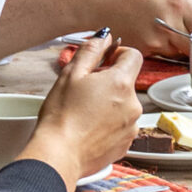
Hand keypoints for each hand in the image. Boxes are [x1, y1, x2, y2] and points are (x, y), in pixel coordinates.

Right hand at [22, 28, 142, 183]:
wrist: (58, 155)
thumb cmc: (61, 117)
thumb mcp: (71, 74)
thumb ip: (91, 50)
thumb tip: (104, 37)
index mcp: (121, 83)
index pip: (133, 55)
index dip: (117, 54)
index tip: (103, 62)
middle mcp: (133, 104)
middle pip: (127, 81)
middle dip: (108, 82)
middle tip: (84, 91)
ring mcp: (131, 125)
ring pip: (124, 104)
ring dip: (109, 103)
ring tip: (84, 113)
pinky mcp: (126, 143)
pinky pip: (121, 125)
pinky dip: (108, 123)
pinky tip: (89, 128)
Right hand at [120, 0, 191, 56]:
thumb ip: (185, 8)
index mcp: (179, 2)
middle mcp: (168, 24)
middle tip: (183, 36)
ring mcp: (153, 41)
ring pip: (173, 51)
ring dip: (170, 45)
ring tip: (153, 27)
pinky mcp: (140, 52)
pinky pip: (156, 55)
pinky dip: (152, 48)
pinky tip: (141, 33)